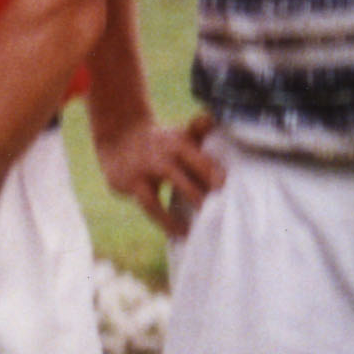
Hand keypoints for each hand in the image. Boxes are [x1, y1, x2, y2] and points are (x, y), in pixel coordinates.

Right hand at [99, 113, 224, 238]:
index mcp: (181, 142)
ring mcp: (148, 166)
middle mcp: (166, 151)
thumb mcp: (179, 136)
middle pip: (197, 165)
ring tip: (206, 222)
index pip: (204, 159)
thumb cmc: (159, 143)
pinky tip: (180, 232)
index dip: (218, 175)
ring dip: (192, 198)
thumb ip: (201, 133)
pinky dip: (167, 220)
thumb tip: (215, 121)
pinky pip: (152, 204)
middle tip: (226, 208)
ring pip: (175, 181)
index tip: (235, 192)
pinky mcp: (132, 183)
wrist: (118, 138)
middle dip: (211, 186)